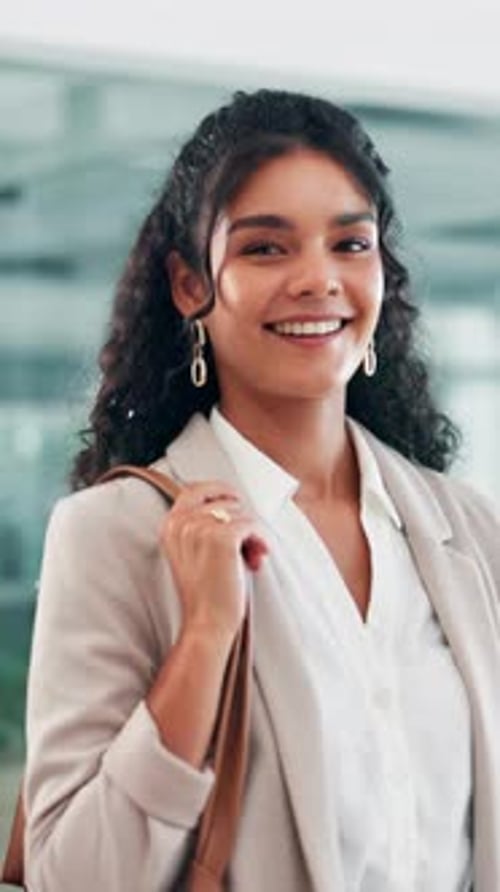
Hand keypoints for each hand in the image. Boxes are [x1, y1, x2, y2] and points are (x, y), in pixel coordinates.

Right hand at [160, 481, 268, 641]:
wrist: (206, 622)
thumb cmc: (205, 592)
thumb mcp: (191, 552)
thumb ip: (200, 526)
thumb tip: (233, 503)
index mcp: (170, 525)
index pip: (194, 489)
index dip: (220, 490)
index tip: (236, 499)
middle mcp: (181, 522)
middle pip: (224, 500)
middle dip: (242, 520)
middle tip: (248, 545)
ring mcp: (200, 528)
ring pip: (241, 512)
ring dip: (252, 535)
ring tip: (251, 559)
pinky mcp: (222, 537)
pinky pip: (252, 525)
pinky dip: (261, 541)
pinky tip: (258, 559)